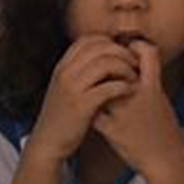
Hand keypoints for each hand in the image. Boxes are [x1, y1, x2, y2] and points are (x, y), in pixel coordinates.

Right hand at [31, 35, 138, 160]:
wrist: (47, 142)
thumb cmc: (62, 117)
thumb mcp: (65, 89)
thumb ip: (78, 73)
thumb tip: (99, 60)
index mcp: (63, 66)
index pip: (88, 40)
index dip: (109, 43)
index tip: (122, 54)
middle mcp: (65, 73)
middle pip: (100, 47)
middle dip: (122, 52)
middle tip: (135, 64)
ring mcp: (72, 89)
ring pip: (105, 64)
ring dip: (125, 68)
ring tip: (134, 78)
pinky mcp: (81, 106)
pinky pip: (107, 87)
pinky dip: (122, 86)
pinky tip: (129, 91)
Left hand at [89, 39, 183, 179]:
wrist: (165, 160)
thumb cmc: (164, 130)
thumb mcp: (162, 99)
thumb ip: (148, 80)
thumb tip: (134, 60)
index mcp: (154, 87)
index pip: (147, 52)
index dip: (135, 46)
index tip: (127, 50)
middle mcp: (138, 96)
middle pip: (116, 67)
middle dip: (107, 66)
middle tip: (103, 70)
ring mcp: (123, 113)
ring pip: (99, 88)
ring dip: (95, 86)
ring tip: (95, 89)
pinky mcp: (111, 130)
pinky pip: (93, 113)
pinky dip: (90, 110)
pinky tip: (92, 112)